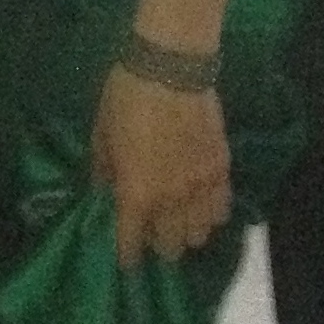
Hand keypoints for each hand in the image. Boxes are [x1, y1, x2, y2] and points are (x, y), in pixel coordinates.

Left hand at [94, 62, 231, 268]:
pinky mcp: (222, 169)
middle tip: (152, 231)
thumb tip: (104, 192)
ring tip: (179, 220)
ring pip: (200, 235)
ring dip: (187, 232)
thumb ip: (103, 171)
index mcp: (136, 195)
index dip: (127, 256)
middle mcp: (172, 201)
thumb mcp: (101, 134)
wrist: (171, 66)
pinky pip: (222, 209)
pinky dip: (211, 213)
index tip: (125, 257)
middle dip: (158, 245)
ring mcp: (201, 187)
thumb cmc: (126, 97)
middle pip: (170, 247)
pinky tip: (202, 203)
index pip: (131, 245)